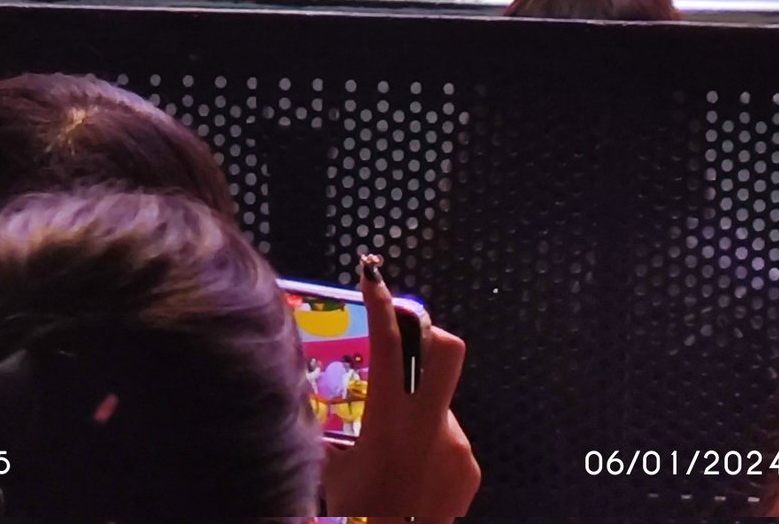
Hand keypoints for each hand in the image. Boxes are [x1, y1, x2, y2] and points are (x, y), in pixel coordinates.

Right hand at [321, 258, 479, 523]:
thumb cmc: (360, 513)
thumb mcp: (333, 471)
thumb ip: (327, 432)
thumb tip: (307, 403)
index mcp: (392, 423)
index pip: (390, 346)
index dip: (382, 306)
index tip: (373, 278)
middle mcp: (431, 428)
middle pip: (446, 350)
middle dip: (426, 339)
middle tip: (402, 350)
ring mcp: (457, 446)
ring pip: (440, 403)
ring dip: (419, 412)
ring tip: (394, 449)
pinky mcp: (470, 468)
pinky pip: (449, 439)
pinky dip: (429, 446)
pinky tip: (411, 474)